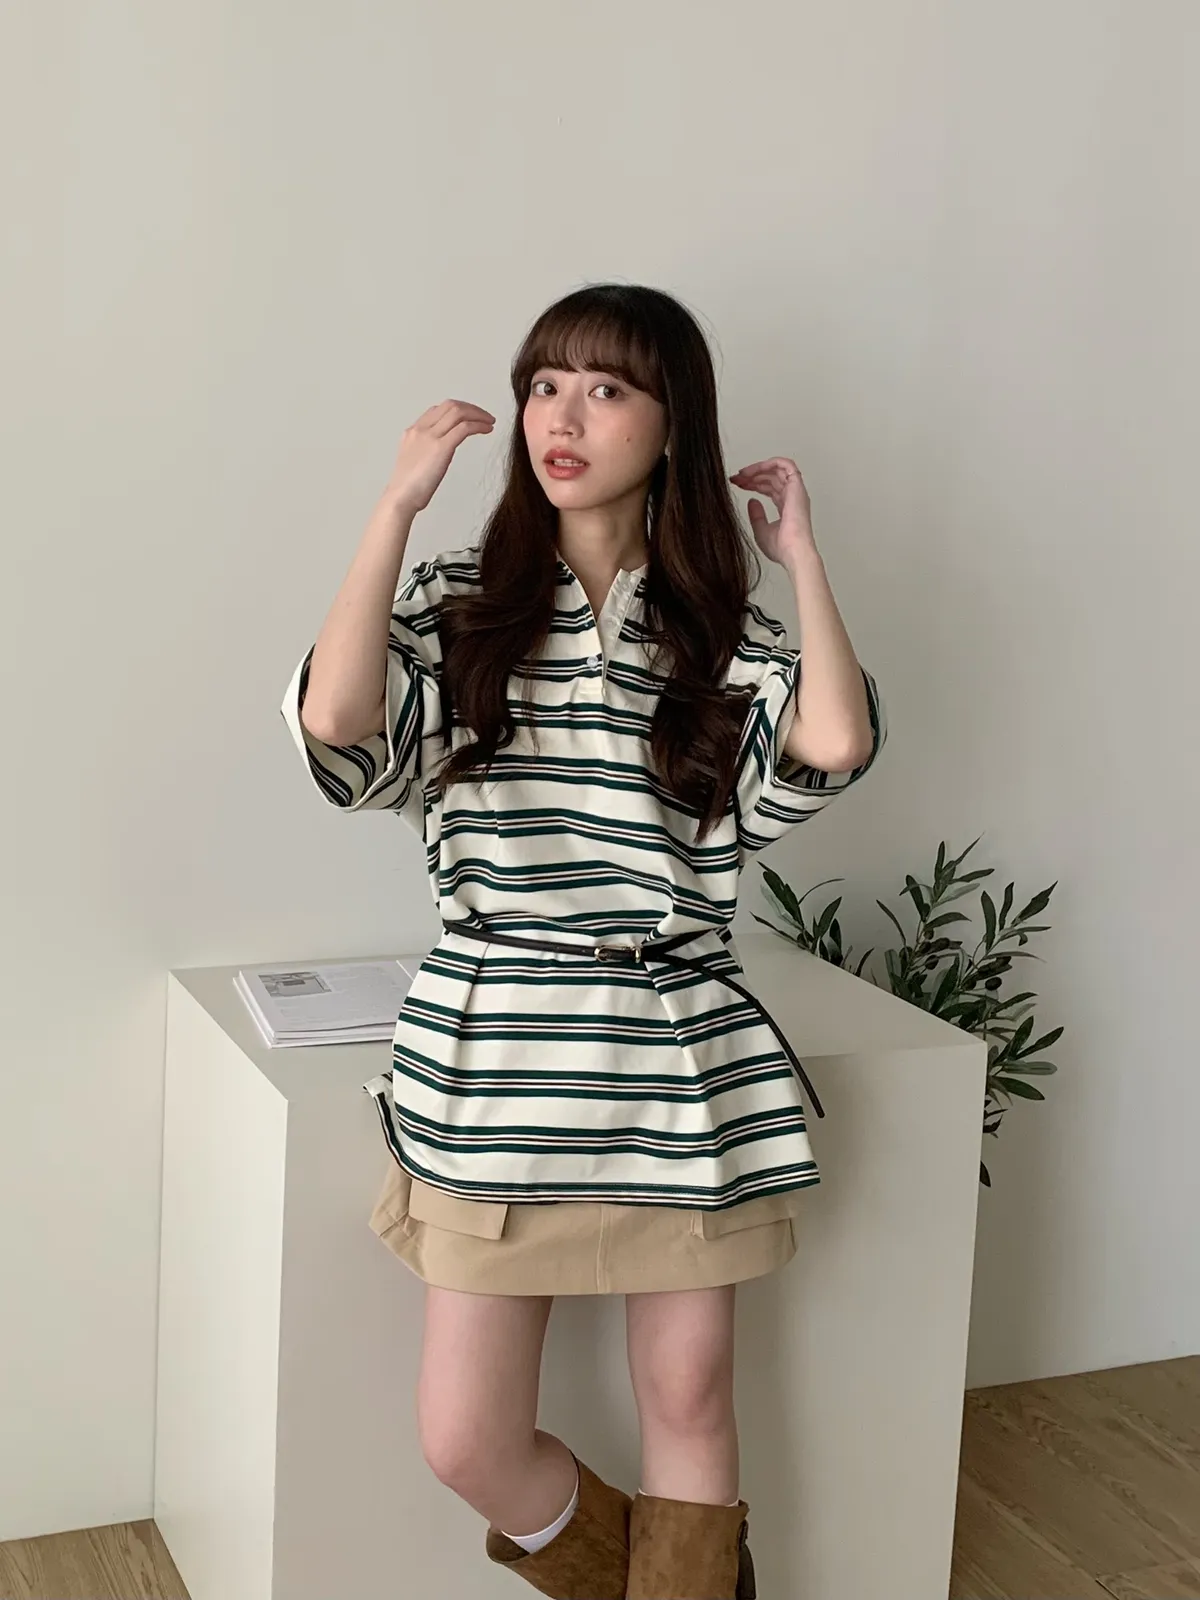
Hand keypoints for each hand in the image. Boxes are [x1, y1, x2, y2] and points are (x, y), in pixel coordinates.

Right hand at [384, 399, 495, 513]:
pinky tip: (487, 429)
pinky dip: (479, 425)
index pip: (438, 410)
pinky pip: (464, 427)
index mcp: (413, 432)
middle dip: (471, 408)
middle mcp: (421, 430)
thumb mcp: (414, 462)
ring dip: (478, 414)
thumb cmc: (407, 489)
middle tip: (484, 416)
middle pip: (450, 406)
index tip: (470, 416)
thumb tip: (441, 451)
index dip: (458, 409)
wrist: (400, 498)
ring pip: (458, 412)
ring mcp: (430, 436)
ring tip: (490, 422)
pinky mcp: (441, 447)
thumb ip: (426, 450)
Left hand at [729, 456, 816, 568]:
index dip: (753, 484)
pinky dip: (770, 463)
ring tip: (742, 474)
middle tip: (736, 478)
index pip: (770, 488)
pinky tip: (754, 469)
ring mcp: (795, 491)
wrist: (792, 551)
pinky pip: (785, 465)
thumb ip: (756, 515)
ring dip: (758, 469)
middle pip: (771, 478)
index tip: (738, 484)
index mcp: (787, 507)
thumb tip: (752, 500)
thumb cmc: (782, 547)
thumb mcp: (760, 530)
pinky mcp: (796, 486)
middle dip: (752, 476)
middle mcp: (792, 497)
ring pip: (776, 470)